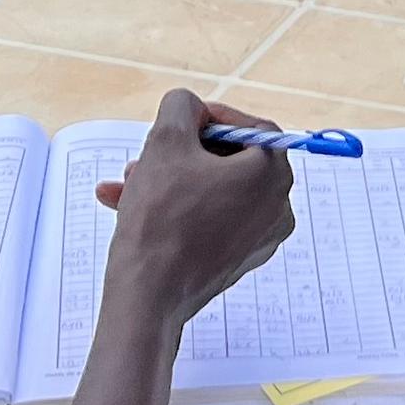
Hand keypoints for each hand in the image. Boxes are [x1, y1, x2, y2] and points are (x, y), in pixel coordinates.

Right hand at [96, 90, 297, 327]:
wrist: (147, 298)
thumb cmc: (161, 218)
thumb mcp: (166, 141)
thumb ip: (182, 106)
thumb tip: (191, 109)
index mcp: (272, 175)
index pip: (250, 127)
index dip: (210, 117)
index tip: (179, 122)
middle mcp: (277, 207)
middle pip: (229, 160)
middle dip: (180, 153)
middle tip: (146, 156)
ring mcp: (259, 239)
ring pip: (211, 191)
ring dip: (169, 180)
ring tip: (127, 183)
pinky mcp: (237, 261)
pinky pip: (209, 219)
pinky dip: (176, 209)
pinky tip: (130, 206)